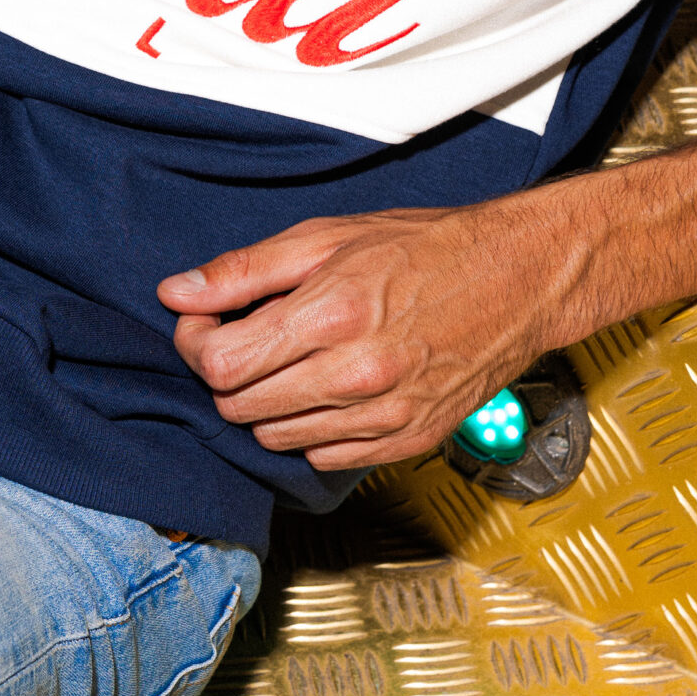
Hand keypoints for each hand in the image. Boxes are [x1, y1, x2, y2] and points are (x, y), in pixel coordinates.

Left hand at [157, 110, 696, 472]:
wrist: (520, 279)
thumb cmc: (425, 248)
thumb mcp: (327, 237)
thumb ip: (244, 272)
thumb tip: (176, 294)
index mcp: (330, 314)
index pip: (219, 363)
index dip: (196, 342)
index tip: (206, 322)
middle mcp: (356, 374)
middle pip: (239, 406)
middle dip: (229, 371)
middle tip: (249, 336)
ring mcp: (384, 416)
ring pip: (275, 439)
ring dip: (268, 404)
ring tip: (295, 359)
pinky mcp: (407, 442)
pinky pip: (324, 458)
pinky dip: (313, 430)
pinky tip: (331, 388)